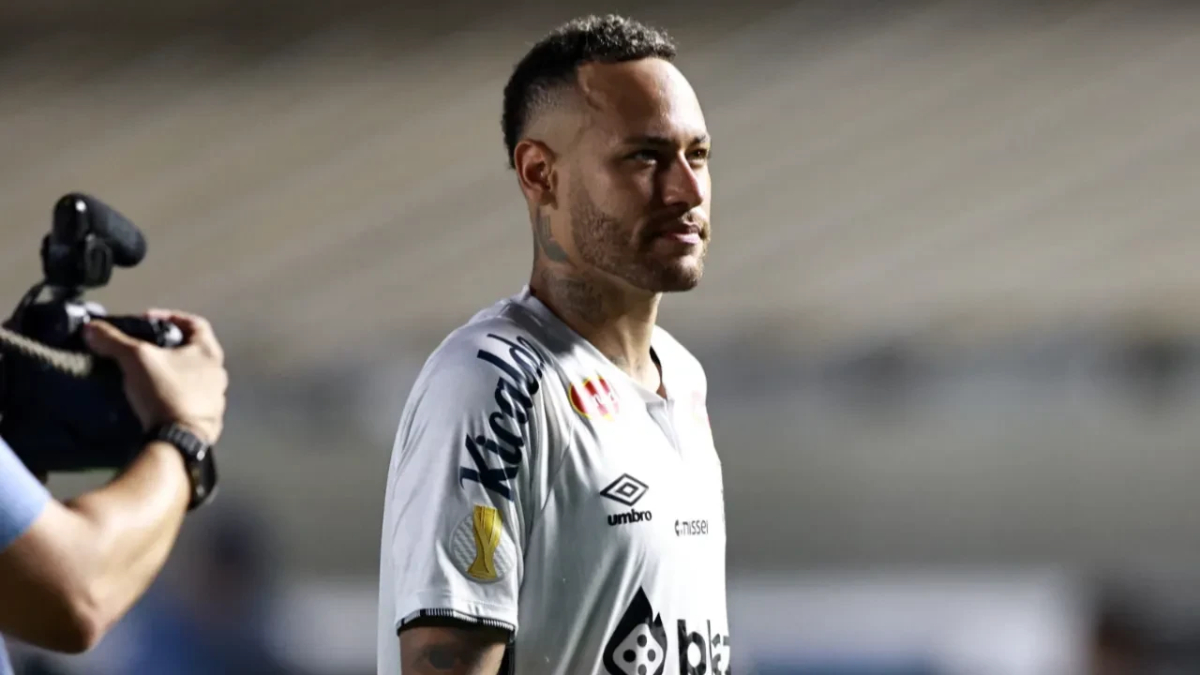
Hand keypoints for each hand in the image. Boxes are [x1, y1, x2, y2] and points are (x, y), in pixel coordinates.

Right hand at [83, 309, 227, 445]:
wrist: (178, 440)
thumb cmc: (165, 391)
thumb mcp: (135, 359)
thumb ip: (113, 341)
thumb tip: (91, 328)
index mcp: (209, 352)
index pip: (194, 323)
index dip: (170, 316)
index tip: (146, 320)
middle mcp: (218, 373)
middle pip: (194, 351)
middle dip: (168, 347)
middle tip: (144, 349)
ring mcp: (216, 398)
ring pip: (193, 377)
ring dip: (172, 373)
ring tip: (146, 375)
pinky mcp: (208, 420)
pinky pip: (190, 400)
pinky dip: (174, 395)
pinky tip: (155, 399)